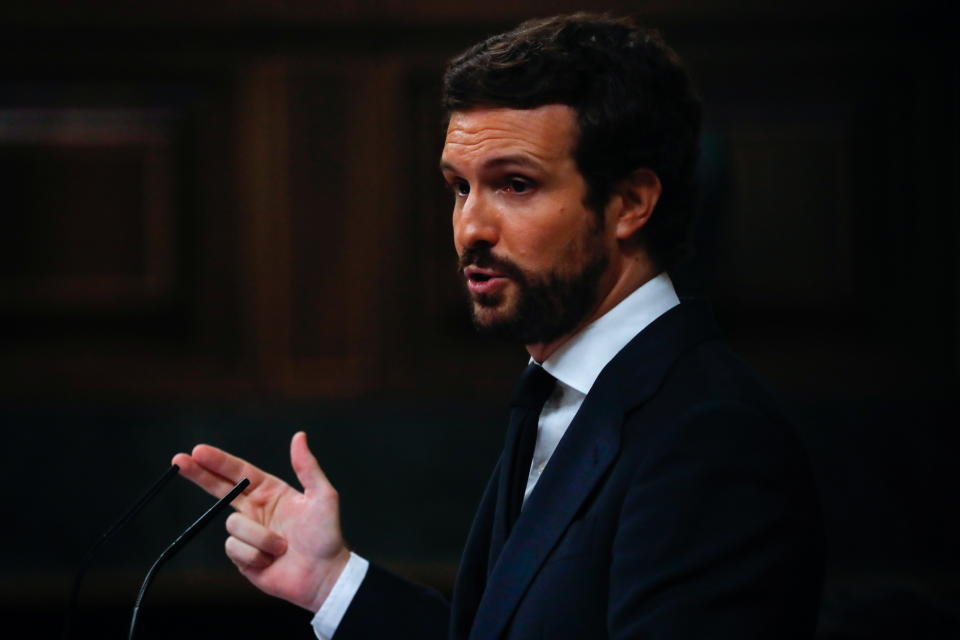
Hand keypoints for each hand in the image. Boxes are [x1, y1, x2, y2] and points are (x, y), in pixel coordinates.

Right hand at [172, 431, 349, 612]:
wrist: (324, 575)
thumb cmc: (327, 535)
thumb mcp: (323, 496)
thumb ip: (307, 467)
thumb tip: (299, 436)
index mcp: (271, 492)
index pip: (239, 472)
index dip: (218, 462)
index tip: (198, 450)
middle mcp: (255, 510)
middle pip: (219, 489)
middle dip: (199, 474)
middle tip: (178, 460)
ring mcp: (247, 534)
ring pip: (233, 524)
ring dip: (260, 536)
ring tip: (283, 546)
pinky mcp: (242, 557)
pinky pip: (235, 548)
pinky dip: (255, 554)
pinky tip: (271, 561)